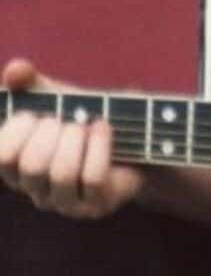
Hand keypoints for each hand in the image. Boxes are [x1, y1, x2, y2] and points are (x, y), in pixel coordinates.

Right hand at [0, 58, 144, 218]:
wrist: (133, 138)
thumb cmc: (84, 118)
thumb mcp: (55, 96)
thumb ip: (31, 82)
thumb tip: (15, 70)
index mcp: (17, 167)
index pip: (1, 157)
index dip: (16, 130)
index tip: (35, 113)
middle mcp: (35, 189)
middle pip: (30, 165)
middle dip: (50, 132)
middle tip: (66, 119)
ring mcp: (65, 202)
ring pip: (61, 174)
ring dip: (76, 140)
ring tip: (85, 125)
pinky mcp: (96, 205)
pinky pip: (93, 177)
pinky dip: (99, 145)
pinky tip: (103, 127)